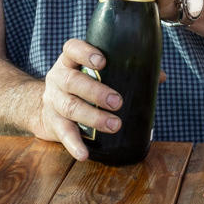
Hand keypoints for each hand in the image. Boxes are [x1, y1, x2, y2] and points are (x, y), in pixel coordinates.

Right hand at [39, 39, 124, 160]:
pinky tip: (85, 154)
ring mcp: (53, 100)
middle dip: (96, 92)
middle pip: (72, 81)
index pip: (72, 49)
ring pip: (70, 107)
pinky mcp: (53, 123)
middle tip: (118, 101)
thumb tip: (159, 76)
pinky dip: (75, 144)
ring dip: (93, 118)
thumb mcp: (95, 73)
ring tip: (114, 125)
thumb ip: (125, 71)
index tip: (102, 62)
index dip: (85, 53)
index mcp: (70, 61)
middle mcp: (58, 78)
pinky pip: (63, 134)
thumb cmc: (81, 85)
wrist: (44, 107)